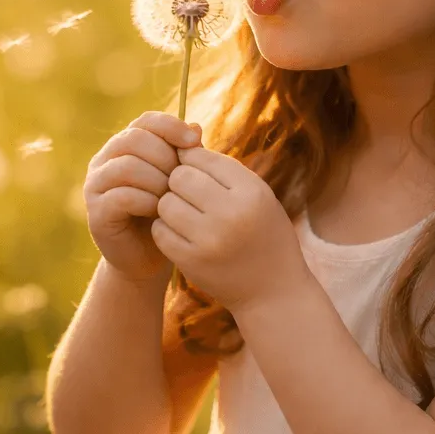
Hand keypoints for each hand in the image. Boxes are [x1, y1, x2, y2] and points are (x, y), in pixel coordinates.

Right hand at [83, 111, 201, 283]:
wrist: (149, 257)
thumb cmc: (169, 213)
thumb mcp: (182, 181)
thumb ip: (187, 155)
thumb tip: (196, 127)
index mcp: (126, 145)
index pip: (145, 121)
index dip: (170, 126)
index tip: (194, 142)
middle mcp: (105, 160)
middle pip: (134, 139)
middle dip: (164, 157)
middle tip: (181, 180)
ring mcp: (95, 185)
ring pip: (127, 166)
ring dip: (156, 181)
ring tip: (171, 197)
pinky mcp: (95, 211)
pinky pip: (121, 196)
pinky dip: (146, 201)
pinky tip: (159, 212)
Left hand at [150, 145, 310, 313]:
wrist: (274, 292)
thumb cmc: (266, 234)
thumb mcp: (258, 196)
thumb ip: (224, 170)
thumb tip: (185, 141)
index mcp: (252, 192)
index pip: (203, 157)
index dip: (193, 160)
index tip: (197, 171)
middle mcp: (231, 214)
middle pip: (180, 177)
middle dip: (179, 181)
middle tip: (187, 192)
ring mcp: (209, 240)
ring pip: (165, 203)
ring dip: (170, 204)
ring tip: (185, 211)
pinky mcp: (191, 262)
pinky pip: (160, 231)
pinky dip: (165, 227)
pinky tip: (180, 231)